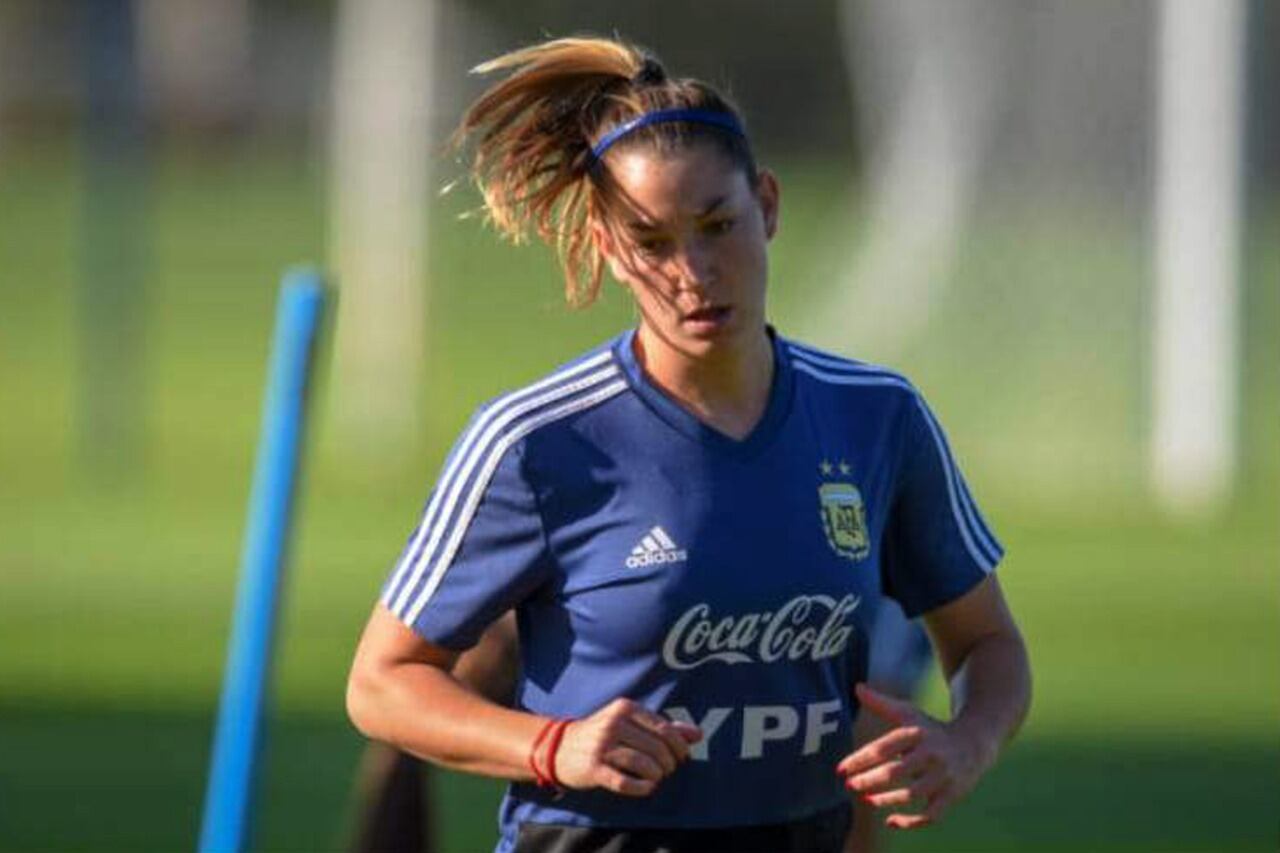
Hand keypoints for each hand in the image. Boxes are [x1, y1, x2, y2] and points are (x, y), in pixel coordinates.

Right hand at [552, 698, 701, 796]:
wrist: (559, 748)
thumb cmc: (603, 735)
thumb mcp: (630, 723)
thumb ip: (664, 728)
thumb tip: (698, 735)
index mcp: (625, 708)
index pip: (665, 730)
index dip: (679, 748)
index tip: (680, 758)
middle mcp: (613, 723)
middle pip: (657, 748)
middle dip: (669, 764)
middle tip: (667, 770)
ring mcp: (602, 746)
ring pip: (643, 764)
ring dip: (657, 775)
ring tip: (656, 778)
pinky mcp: (593, 768)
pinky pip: (624, 781)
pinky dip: (641, 787)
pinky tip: (647, 787)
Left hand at [837, 683, 994, 829]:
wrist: (975, 742)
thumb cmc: (931, 728)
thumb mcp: (909, 713)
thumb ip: (881, 704)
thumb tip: (857, 687)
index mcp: (917, 734)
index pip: (885, 748)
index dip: (861, 759)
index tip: (840, 769)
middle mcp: (931, 755)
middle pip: (897, 772)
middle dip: (871, 780)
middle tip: (849, 786)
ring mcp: (942, 777)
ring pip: (913, 794)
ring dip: (888, 800)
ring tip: (866, 800)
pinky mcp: (951, 796)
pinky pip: (931, 815)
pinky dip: (912, 821)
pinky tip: (891, 821)